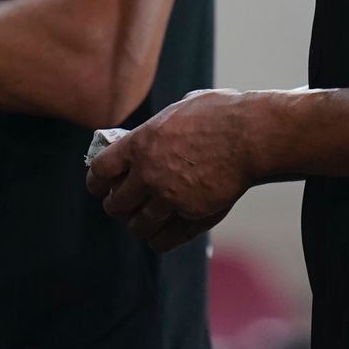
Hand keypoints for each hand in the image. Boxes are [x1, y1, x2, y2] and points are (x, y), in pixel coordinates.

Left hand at [84, 89, 260, 251]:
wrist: (251, 136)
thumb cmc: (221, 114)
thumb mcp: (181, 108)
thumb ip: (161, 127)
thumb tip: (154, 131)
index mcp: (140, 143)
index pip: (100, 170)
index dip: (97, 181)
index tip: (99, 186)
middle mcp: (148, 174)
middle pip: (115, 203)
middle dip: (116, 204)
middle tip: (122, 204)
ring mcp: (168, 197)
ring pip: (137, 225)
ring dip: (138, 225)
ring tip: (144, 221)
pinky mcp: (190, 215)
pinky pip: (164, 239)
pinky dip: (160, 240)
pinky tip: (161, 235)